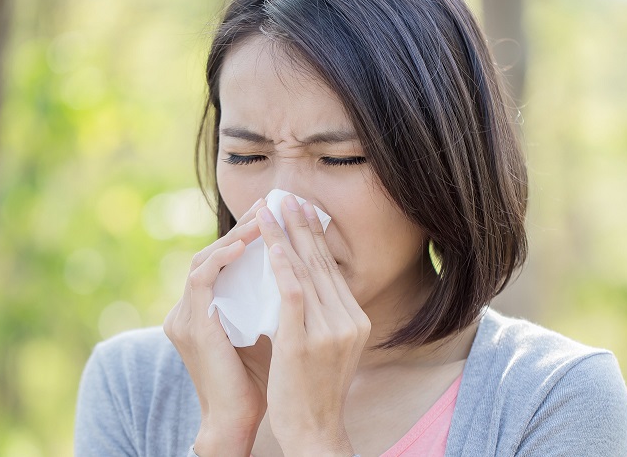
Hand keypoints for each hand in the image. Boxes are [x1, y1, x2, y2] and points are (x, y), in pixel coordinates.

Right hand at [163, 198, 268, 456]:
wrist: (237, 419)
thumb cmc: (258, 380)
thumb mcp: (267, 330)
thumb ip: (273, 303)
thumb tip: (302, 273)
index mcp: (205, 310)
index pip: (224, 260)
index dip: (250, 237)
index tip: (279, 218)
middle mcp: (188, 309)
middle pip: (214, 252)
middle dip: (244, 228)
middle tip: (272, 205)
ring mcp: (185, 315)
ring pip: (206, 258)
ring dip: (235, 235)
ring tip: (263, 217)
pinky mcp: (191, 323)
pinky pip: (202, 276)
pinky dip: (223, 256)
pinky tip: (247, 244)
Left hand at [257, 195, 371, 455]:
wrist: (314, 430)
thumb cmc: (313, 392)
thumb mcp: (330, 349)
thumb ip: (324, 317)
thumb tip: (305, 286)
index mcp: (356, 320)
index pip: (332, 270)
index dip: (315, 237)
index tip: (302, 211)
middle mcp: (349, 320)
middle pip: (322, 263)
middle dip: (302, 227)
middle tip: (288, 196)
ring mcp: (329, 331)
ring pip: (306, 272)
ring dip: (287, 236)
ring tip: (272, 210)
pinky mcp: (305, 341)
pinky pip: (293, 293)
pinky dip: (282, 265)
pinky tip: (270, 245)